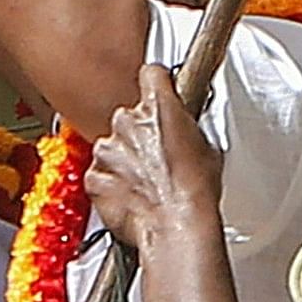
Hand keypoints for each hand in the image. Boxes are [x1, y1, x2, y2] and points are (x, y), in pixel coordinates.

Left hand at [89, 65, 224, 251]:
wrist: (175, 228)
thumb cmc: (195, 193)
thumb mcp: (207, 149)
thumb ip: (185, 128)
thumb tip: (183, 133)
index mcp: (159, 107)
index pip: (151, 74)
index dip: (157, 85)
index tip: (159, 92)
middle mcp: (127, 122)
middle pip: (129, 116)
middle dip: (140, 133)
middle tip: (159, 157)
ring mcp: (107, 149)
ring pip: (112, 147)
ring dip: (125, 160)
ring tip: (147, 183)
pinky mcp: (93, 176)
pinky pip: (100, 174)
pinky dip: (111, 184)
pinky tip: (132, 196)